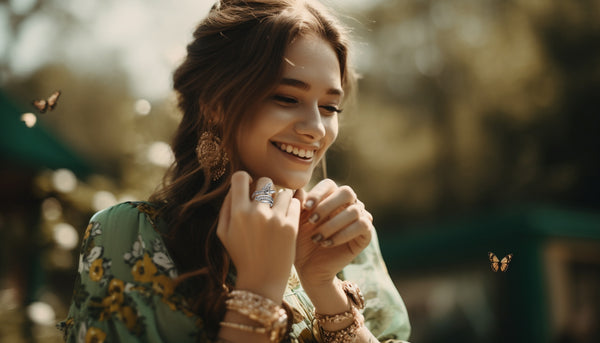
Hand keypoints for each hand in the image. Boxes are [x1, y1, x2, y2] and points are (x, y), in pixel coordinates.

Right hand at [217, 171, 300, 301]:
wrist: (262, 280)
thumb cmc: (241, 255)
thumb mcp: (223, 233)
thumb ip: (226, 206)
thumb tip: (236, 185)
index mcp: (237, 213)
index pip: (241, 177)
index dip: (245, 179)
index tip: (249, 187)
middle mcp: (256, 213)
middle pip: (265, 181)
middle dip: (265, 188)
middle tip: (266, 201)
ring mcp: (275, 219)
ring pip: (283, 192)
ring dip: (281, 199)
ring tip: (277, 212)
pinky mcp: (291, 227)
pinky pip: (295, 203)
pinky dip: (292, 208)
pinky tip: (286, 218)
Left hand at [294, 179, 372, 288]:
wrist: (310, 268)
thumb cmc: (302, 242)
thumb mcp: (296, 222)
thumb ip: (298, 204)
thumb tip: (298, 189)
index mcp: (332, 197)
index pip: (329, 184)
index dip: (318, 193)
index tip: (305, 207)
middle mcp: (349, 204)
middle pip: (347, 192)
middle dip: (328, 205)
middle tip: (312, 221)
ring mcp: (360, 217)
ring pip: (354, 210)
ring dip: (332, 224)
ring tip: (317, 238)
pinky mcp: (366, 234)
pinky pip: (362, 226)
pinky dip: (343, 234)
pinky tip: (327, 243)